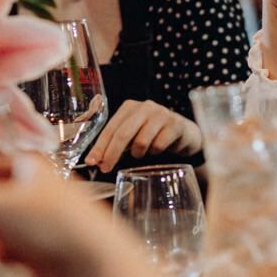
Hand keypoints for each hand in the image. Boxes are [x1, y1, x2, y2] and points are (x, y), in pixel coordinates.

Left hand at [84, 99, 201, 172]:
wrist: (184, 133)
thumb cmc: (153, 134)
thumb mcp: (133, 134)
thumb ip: (116, 143)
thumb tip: (97, 160)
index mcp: (130, 107)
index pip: (110, 128)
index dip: (100, 146)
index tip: (92, 161)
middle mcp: (145, 107)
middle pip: (123, 133)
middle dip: (112, 154)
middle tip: (106, 169)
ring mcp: (161, 114)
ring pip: (141, 141)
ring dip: (138, 153)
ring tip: (142, 153)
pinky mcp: (175, 124)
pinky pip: (159, 145)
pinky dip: (155, 152)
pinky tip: (158, 149)